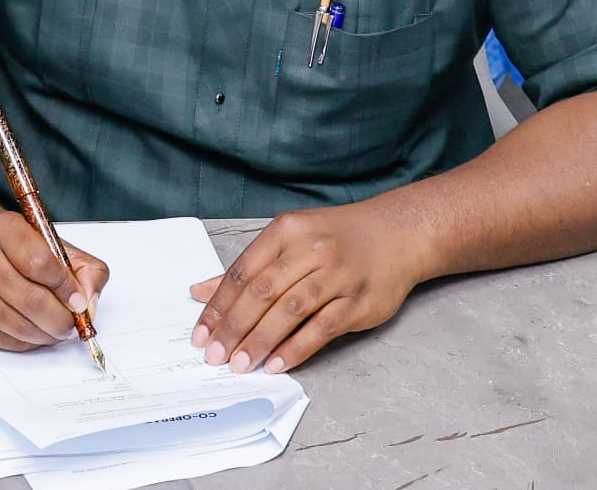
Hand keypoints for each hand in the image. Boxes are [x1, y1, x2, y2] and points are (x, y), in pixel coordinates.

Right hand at [0, 204, 110, 351]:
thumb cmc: (4, 240)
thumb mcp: (43, 236)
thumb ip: (78, 265)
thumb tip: (88, 303)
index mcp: (3, 230)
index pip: (41, 264)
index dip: (67, 288)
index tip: (79, 300)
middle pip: (31, 301)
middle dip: (61, 320)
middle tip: (73, 324)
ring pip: (18, 326)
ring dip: (47, 335)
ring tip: (58, 330)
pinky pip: (4, 340)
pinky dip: (27, 342)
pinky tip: (36, 333)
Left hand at [187, 202, 429, 375]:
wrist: (396, 234)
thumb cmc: (335, 239)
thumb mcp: (290, 240)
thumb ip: (248, 269)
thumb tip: (200, 292)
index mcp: (286, 231)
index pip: (243, 271)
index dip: (219, 305)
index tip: (202, 334)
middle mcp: (311, 250)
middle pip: (263, 292)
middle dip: (235, 327)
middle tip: (215, 356)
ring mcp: (337, 275)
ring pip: (290, 311)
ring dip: (261, 340)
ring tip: (241, 364)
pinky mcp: (359, 301)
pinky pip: (323, 328)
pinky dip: (297, 348)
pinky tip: (277, 364)